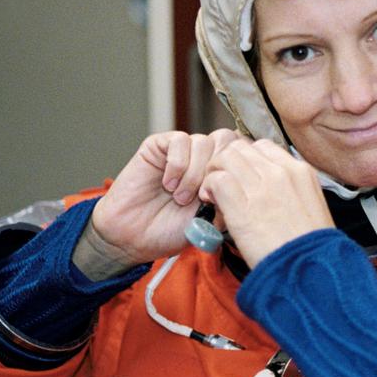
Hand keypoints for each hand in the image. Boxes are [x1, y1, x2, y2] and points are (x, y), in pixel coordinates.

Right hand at [82, 130, 242, 272]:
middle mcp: (202, 157)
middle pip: (227, 140)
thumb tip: (243, 185)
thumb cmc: (170, 230)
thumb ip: (229, 202)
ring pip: (204, 141)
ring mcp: (181, 151)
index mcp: (219, 172)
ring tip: (181, 198)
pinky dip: (178, 164)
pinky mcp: (158, 146)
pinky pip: (179, 140)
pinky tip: (169, 185)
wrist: (134, 237)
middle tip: (204, 196)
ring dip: (195, 173)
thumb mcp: (211, 221)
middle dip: (219, 170)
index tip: (227, 195)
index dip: (239, 168)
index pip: (243, 151)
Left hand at [200, 140, 333, 268]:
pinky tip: (211, 202)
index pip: (264, 147)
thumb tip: (270, 191)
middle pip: (242, 148)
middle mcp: (281, 172)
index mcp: (302, 172)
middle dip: (227, 163)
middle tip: (223, 185)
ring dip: (214, 173)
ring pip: (226, 158)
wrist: (307, 271)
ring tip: (213, 194)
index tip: (242, 178)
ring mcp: (262, 187)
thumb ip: (293, 192)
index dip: (247, 160)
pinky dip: (208, 187)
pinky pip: (217, 179)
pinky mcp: (242, 205)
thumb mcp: (313, 209)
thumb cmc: (310, 249)